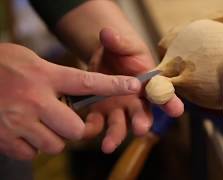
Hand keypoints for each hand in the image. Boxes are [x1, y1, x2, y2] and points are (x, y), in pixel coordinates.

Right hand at [0, 43, 140, 159]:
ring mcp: (19, 122)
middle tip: (63, 119)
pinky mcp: (5, 139)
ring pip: (55, 144)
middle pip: (75, 129)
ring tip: (39, 123)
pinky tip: (23, 130)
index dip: (115, 85)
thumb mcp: (31, 62)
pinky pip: (32, 153)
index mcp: (45, 76)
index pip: (88, 82)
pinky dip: (31, 146)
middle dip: (74, 129)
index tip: (135, 85)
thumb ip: (57, 77)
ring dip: (52, 137)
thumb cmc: (2, 65)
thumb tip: (79, 91)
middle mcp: (35, 100)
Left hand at [84, 28, 183, 152]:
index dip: (170, 102)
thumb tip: (108, 33)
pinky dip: (91, 128)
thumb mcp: (123, 45)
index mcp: (148, 85)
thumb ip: (118, 41)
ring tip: (108, 146)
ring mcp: (118, 109)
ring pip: (120, 125)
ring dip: (116, 136)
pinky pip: (97, 123)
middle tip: (141, 129)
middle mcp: (136, 101)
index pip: (163, 94)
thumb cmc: (122, 52)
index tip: (176, 110)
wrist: (106, 59)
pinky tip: (84, 132)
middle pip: (142, 115)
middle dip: (142, 122)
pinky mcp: (100, 112)